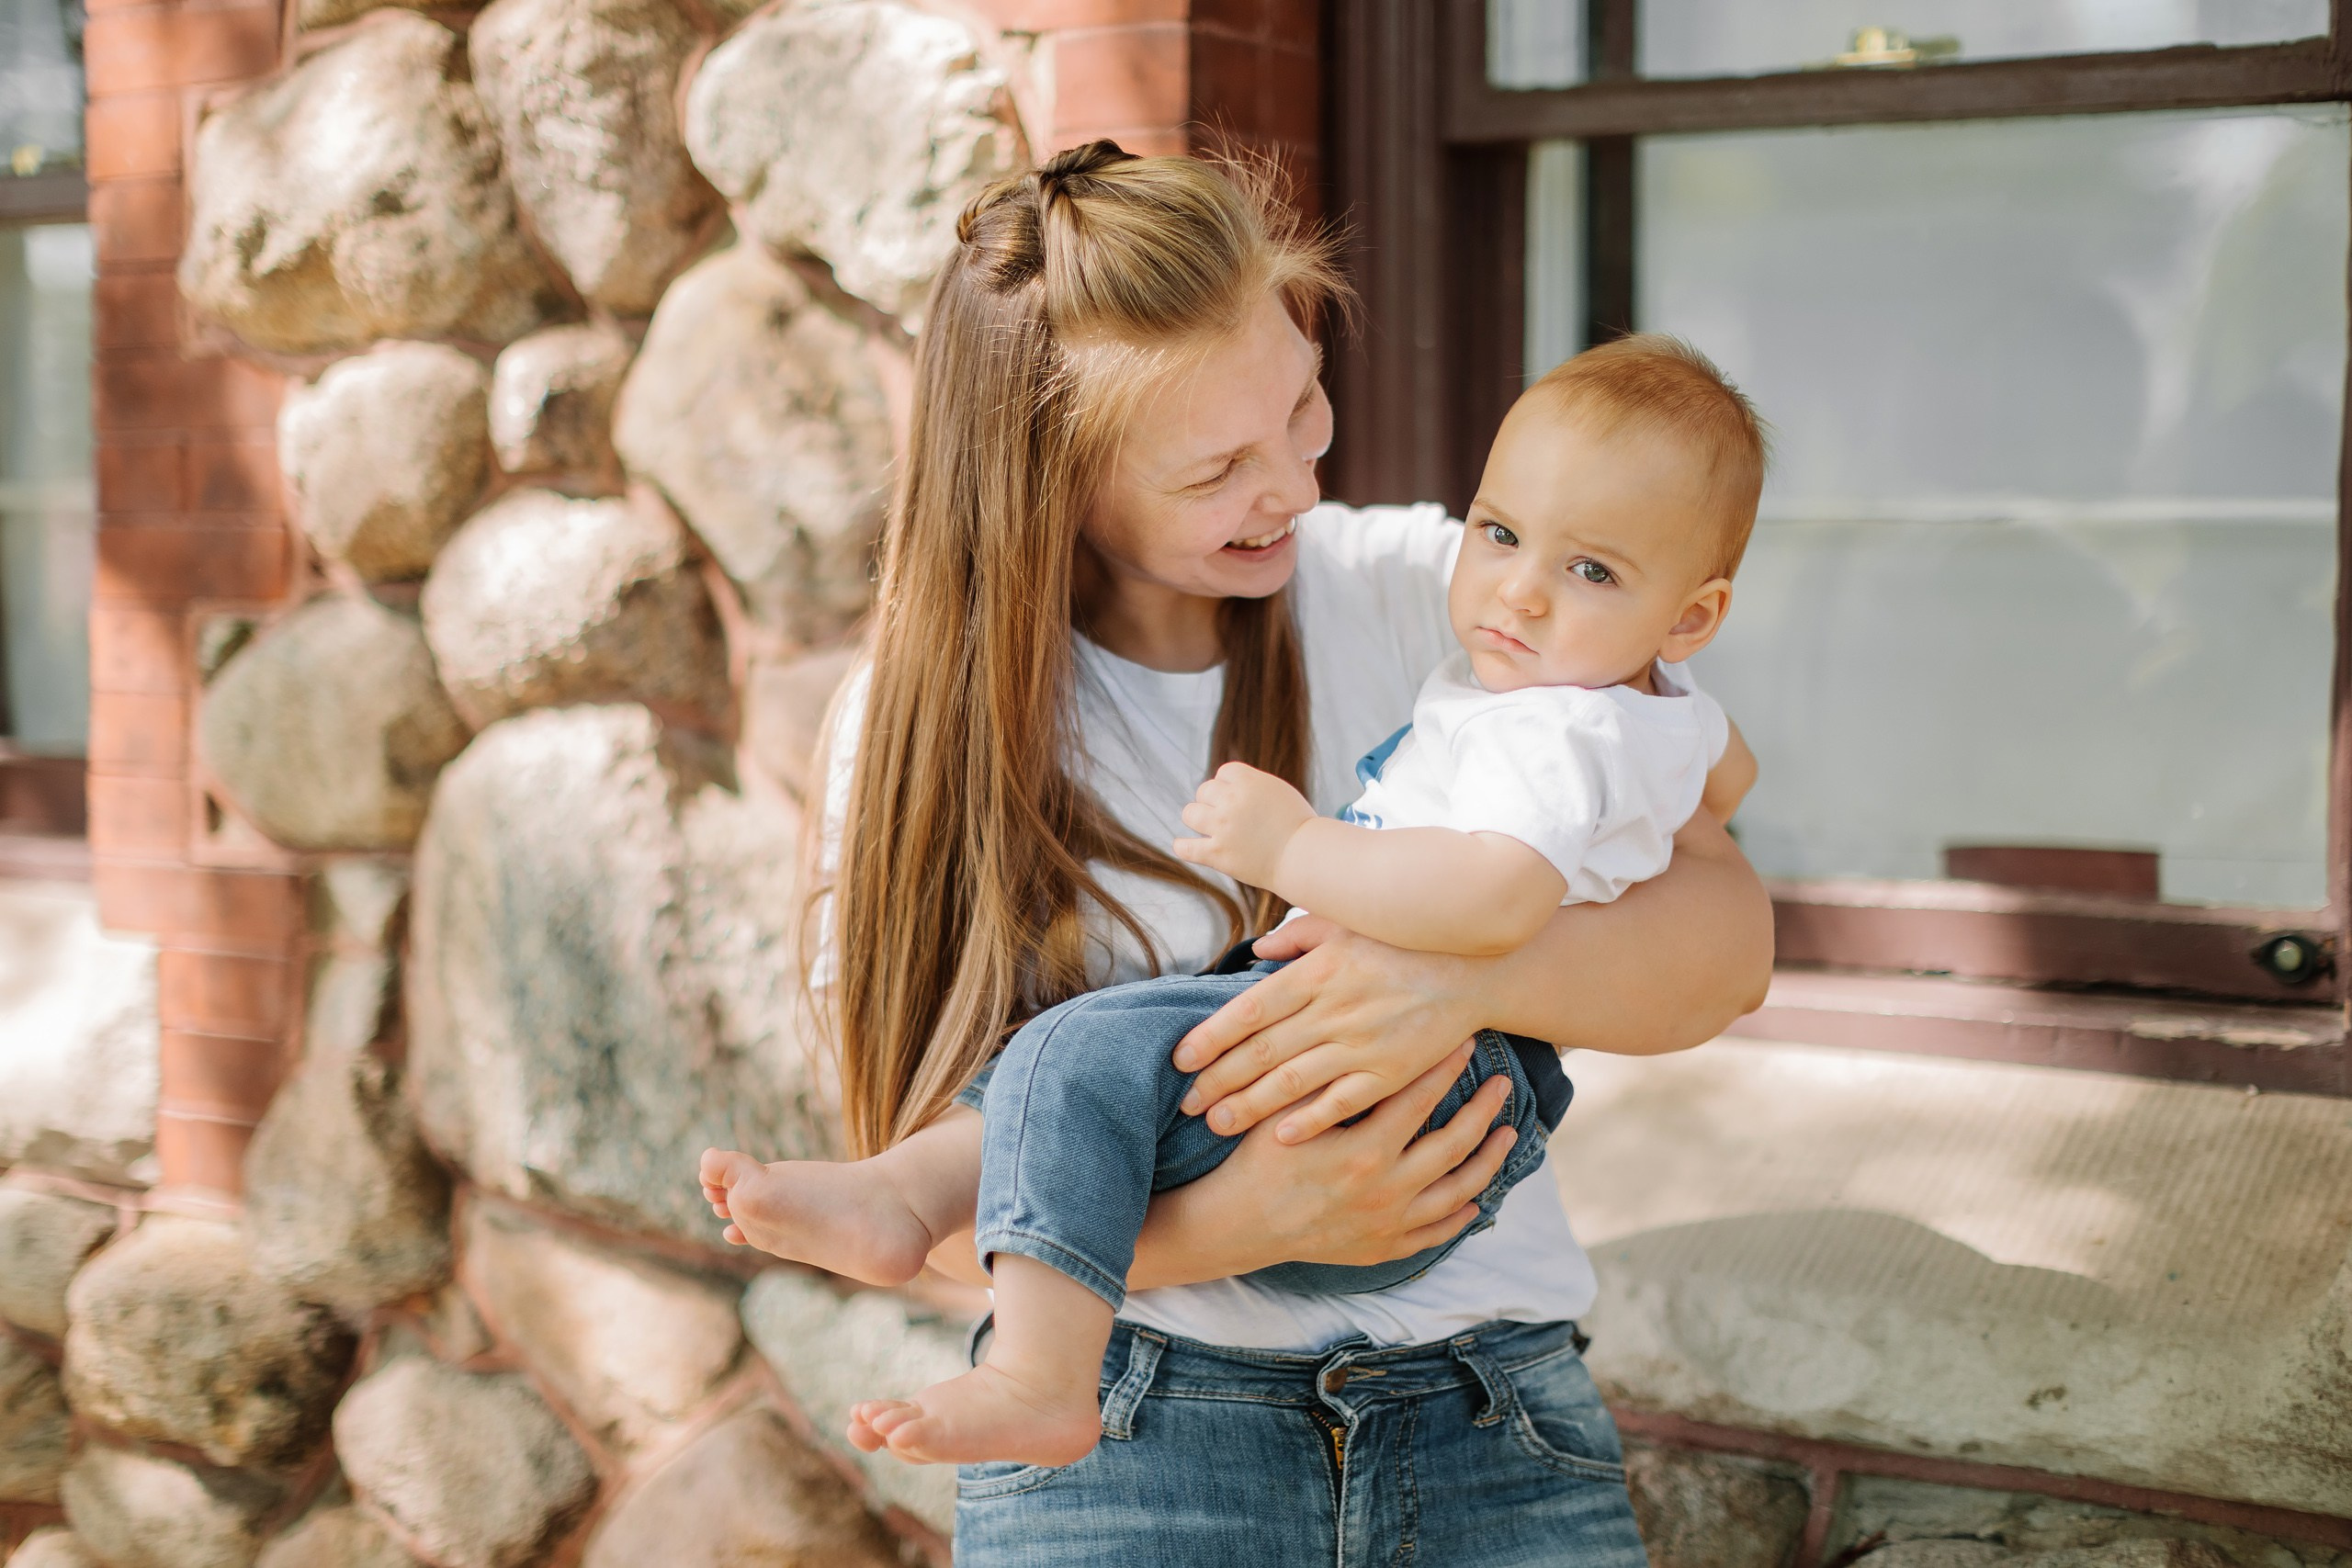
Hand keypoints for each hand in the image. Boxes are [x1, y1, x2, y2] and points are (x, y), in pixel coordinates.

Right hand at [1134, 1042, 1519, 1283]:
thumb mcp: (1282, 1111)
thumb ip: (1317, 1074)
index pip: (1420, 1099)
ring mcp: (1390, 1223)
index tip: (1467, 1042)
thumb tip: (1344, 1026)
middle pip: (1454, 1144)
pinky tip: (1476, 1199)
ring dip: (1488, 1161)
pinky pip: (1436, 1232)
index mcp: (1364, 1149)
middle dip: (1483, 1109)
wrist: (1238, 1226)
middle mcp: (1387, 1189)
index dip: (1445, 1067)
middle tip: (1505, 1084)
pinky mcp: (1385, 1246)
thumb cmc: (1257, 1160)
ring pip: (1458, 1191)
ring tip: (1507, 1135)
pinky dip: (1461, 1215)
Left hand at [1172, 916, 1482, 1142]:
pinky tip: (1278, 1136)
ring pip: (1291, 1082)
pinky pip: (1341, 1103)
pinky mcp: (1389, 1073)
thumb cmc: (1404, 942)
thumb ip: (1298, 935)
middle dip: (1216, 1080)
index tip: (1180, 1058)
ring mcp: (1361, 1045)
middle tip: (1185, 1103)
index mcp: (1316, 973)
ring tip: (1216, 1123)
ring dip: (1249, 1106)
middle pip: (1260, 1052)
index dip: (1210, 1037)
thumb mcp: (1347, 924)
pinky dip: (1308, 1120)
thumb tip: (1256, 949)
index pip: (1249, 1010)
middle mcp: (1332, 1010)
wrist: (1472, 968)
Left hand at [1173, 761, 1315, 889]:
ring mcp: (1223, 827)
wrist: (1305, 857)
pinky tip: (1184, 846)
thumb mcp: (1278, 791)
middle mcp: (1232, 801)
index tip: (1238, 798)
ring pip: (1190, 813)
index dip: (1229, 785)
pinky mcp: (1218, 854)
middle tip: (1229, 817)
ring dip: (1198, 819)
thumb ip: (1252, 784)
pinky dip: (1183, 846)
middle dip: (1214, 801)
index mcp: (1249, 782)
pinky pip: (1186, 847)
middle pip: (1205, 791)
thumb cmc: (1299, 826)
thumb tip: (1228, 782)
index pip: (1223, 773)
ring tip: (1209, 828)